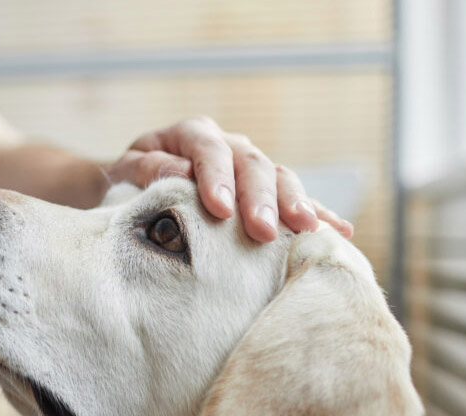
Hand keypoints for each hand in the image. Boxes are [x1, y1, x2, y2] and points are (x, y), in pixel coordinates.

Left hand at [108, 117, 352, 241]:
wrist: (134, 189)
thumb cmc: (127, 182)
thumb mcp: (125, 173)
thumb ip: (147, 170)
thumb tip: (179, 173)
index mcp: (191, 134)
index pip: (208, 150)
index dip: (216, 178)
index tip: (219, 210)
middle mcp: (228, 145)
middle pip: (252, 164)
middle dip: (260, 199)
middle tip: (263, 231)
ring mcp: (250, 167)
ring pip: (280, 178)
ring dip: (295, 204)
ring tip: (307, 230)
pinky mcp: (265, 192)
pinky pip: (296, 199)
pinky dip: (318, 214)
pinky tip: (340, 232)